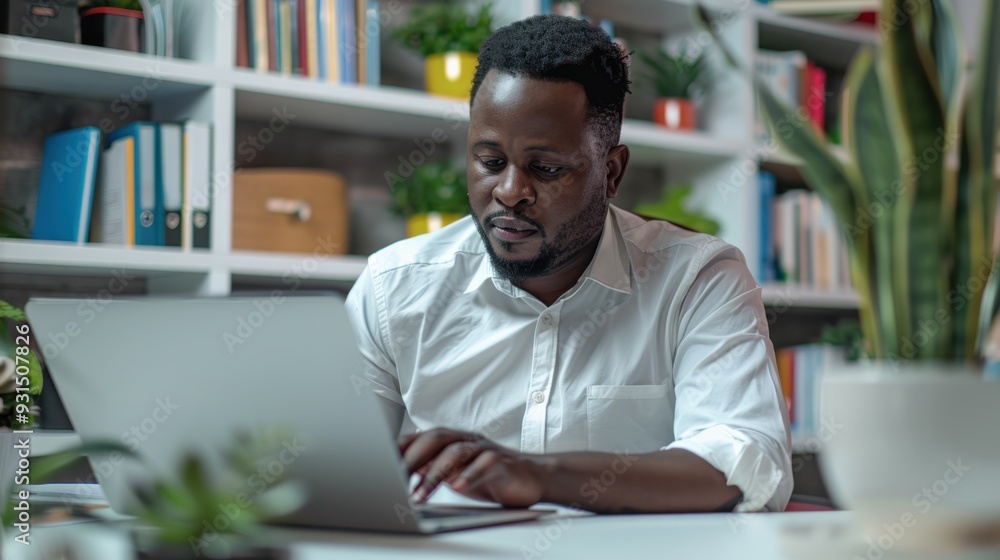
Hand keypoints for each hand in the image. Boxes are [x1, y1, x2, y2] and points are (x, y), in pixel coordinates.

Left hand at [399, 427, 546, 507]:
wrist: (534, 477)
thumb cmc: (491, 475)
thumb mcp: (457, 473)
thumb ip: (434, 468)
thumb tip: (403, 472)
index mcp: (454, 440)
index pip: (423, 438)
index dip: (402, 447)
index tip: (381, 462)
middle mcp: (468, 440)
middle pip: (437, 439)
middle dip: (414, 458)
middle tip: (396, 478)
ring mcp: (486, 449)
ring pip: (457, 453)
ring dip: (436, 473)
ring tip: (421, 494)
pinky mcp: (503, 462)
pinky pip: (484, 465)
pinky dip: (469, 475)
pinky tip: (458, 487)